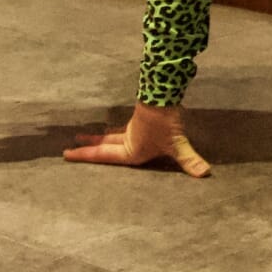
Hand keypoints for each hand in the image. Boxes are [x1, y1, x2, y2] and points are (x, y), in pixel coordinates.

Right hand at [63, 102, 210, 175]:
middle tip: (68, 150)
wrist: (164, 97)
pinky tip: (113, 132)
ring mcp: (133, 129)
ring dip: (97, 139)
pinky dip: (112, 133)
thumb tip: (205, 174)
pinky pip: (120, 130)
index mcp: (131, 150)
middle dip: (87, 149)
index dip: (86, 156)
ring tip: (83, 138)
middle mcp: (128, 140)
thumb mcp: (177, 144)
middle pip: (103, 146)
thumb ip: (189, 160)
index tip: (67, 154)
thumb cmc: (166, 124)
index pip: (103, 156)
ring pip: (110, 136)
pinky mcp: (139, 120)